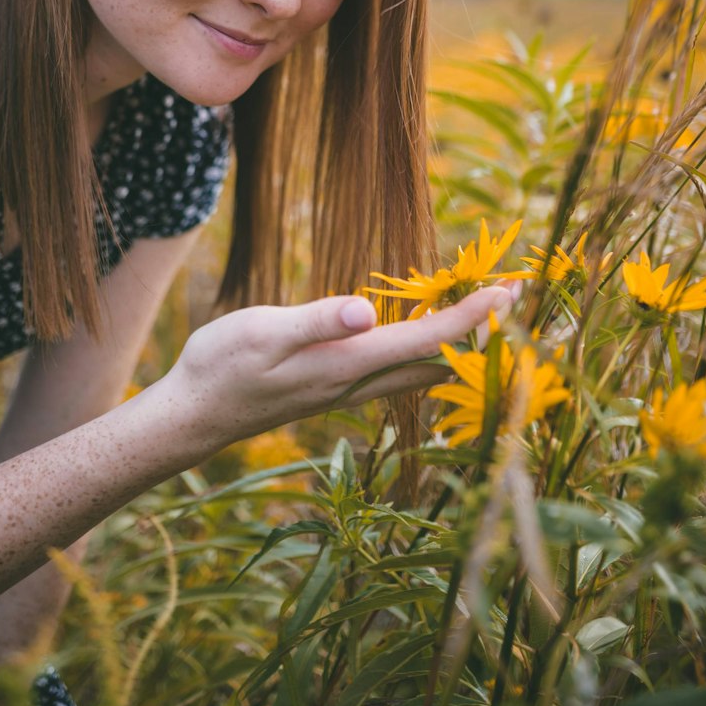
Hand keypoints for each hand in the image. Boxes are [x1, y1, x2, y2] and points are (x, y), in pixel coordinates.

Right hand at [163, 281, 522, 448]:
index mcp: (347, 363)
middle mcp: (356, 382)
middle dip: (478, 331)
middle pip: (435, 358)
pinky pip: (395, 372)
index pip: (426, 339)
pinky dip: (423, 351)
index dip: (471, 315)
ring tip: (484, 312)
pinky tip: (421, 337)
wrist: (191, 415)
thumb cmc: (220, 366)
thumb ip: (315, 321)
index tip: (509, 290)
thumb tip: (366, 311)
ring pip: (418, 369)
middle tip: (514, 295)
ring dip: (454, 343)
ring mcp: (344, 390)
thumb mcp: (261, 331)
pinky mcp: (331, 389)